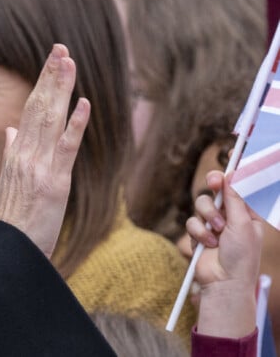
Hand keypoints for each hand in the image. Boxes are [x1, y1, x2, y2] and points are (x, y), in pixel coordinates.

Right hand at [0, 44, 89, 258]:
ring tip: (68, 62)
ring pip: (51, 121)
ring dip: (60, 90)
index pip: (30, 109)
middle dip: (50, 76)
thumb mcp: (6, 183)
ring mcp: (40, 167)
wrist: (11, 253)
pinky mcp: (55, 183)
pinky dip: (75, 126)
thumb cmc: (12, 220)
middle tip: (60, 48)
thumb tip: (11, 129)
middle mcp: (26, 154)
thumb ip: (11, 152)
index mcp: (17, 153)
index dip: (42, 83)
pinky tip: (83, 104)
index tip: (52, 61)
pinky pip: (66, 150)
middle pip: (39, 107)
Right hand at [186, 171, 263, 337]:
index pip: (240, 186)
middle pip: (217, 188)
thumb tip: (231, 175)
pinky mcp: (199, 232)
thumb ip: (235, 198)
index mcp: (246, 212)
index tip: (230, 155)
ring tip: (217, 231)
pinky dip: (199, 232)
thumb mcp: (242, 224)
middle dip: (215, 185)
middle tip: (214, 182)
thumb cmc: (242, 257)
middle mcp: (230, 215)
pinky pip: (192, 220)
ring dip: (208, 216)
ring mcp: (213, 223)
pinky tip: (208, 243)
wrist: (224, 283)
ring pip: (201, 202)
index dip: (235, 171)